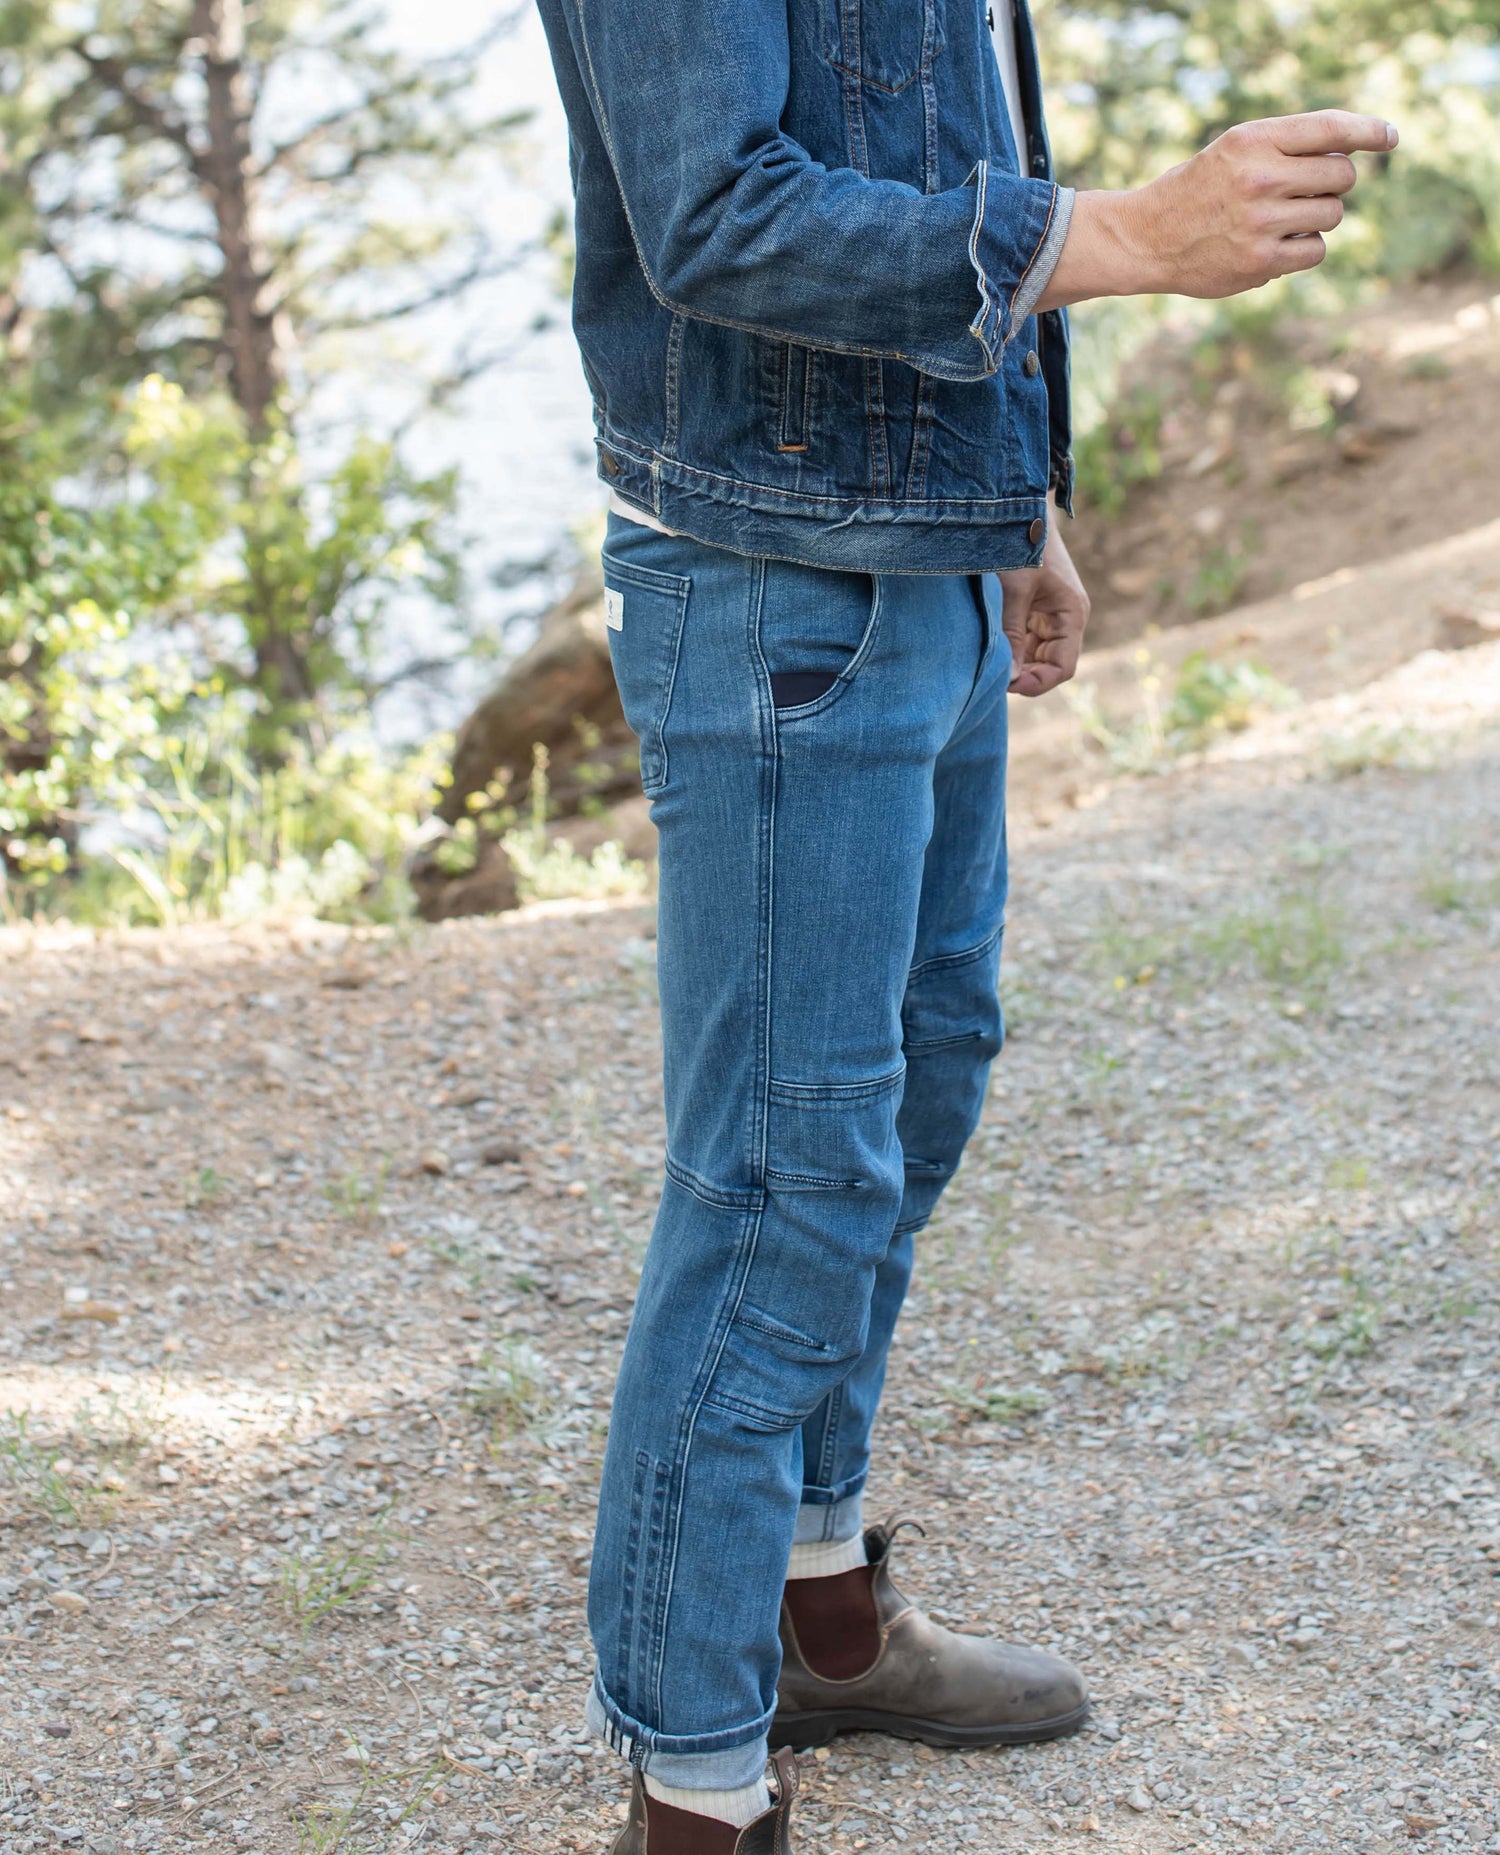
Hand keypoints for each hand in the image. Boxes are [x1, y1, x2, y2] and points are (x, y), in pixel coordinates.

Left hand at [998, 519, 1088, 697]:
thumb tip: (1010, 677)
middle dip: (1025, 675)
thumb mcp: (1014, 592)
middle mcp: (1066, 618)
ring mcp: (1050, 615)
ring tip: (990, 662)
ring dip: (1016, 662)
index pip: (1063, 668)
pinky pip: (1025, 641)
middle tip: (993, 676)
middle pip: (1049, 665)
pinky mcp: (1034, 610)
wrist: (1016, 509)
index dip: (1037, 683)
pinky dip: (1010, 648)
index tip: (1007, 685)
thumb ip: (1012, 634)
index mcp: (1072, 614)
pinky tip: (991, 647)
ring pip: (1036, 656)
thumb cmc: (1020, 545)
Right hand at [1037, 111, 1398, 310]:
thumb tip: (1350, 157)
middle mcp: (1260, 177)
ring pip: (1332, 214)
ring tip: (1280, 220)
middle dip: (1333, 183)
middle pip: (1341, 176)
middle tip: (1305, 190)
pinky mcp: (1261, 262)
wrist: (1147, 237)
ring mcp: (1261, 222)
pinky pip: (1316, 250)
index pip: (1331, 129)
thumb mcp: (1236, 150)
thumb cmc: (1199, 189)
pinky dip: (1305, 248)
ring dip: (1316, 217)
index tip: (1389, 138)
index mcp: (1254, 139)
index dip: (1369, 132)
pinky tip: (1277, 245)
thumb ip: (1287, 146)